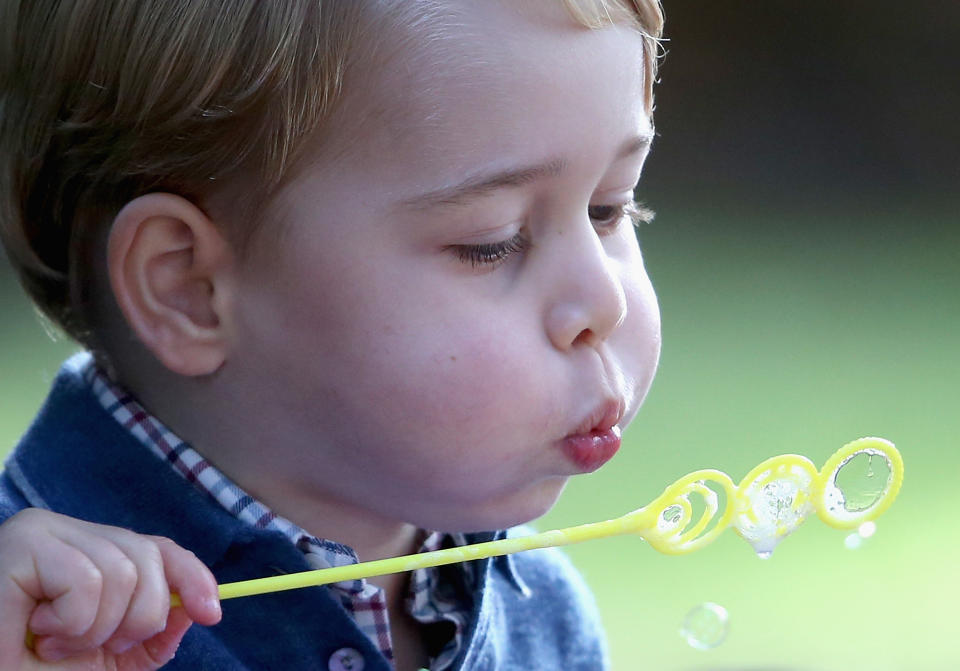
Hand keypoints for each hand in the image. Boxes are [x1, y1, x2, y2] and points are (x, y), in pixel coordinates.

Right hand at [0, 508, 220, 669]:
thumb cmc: (25, 666)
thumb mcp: (99, 662)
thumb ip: (146, 640)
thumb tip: (189, 611)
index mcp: (90, 552)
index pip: (159, 548)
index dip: (192, 577)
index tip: (212, 613)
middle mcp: (70, 531)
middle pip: (149, 558)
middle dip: (137, 619)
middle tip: (90, 647)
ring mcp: (45, 531)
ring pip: (123, 571)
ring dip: (94, 629)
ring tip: (53, 643)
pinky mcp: (23, 543)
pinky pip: (87, 580)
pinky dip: (72, 622)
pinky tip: (36, 632)